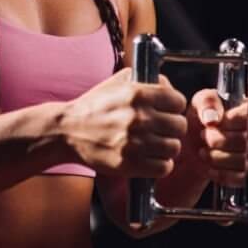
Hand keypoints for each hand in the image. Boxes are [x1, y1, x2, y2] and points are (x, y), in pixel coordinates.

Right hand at [60, 68, 187, 176]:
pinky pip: (163, 167)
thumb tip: (171, 88)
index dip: (175, 107)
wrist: (68, 130)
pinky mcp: (129, 164)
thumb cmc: (96, 106)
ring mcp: (134, 142)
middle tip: (161, 130)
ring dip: (166, 147)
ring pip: (174, 148)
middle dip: (172, 128)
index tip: (167, 111)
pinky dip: (159, 164)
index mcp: (138, 94)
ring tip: (155, 144)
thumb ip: (148, 80)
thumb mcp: (119, 82)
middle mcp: (138, 117)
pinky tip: (150, 158)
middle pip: (179, 126)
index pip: (178, 101)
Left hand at [186, 86, 247, 187]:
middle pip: (245, 139)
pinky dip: (221, 174)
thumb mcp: (201, 101)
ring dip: (216, 157)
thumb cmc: (202, 119)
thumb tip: (213, 118)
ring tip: (204, 151)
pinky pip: (241, 178)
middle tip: (204, 136)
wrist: (194, 146)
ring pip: (243, 160)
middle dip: (217, 139)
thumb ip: (207, 102)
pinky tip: (211, 167)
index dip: (231, 120)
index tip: (216, 122)